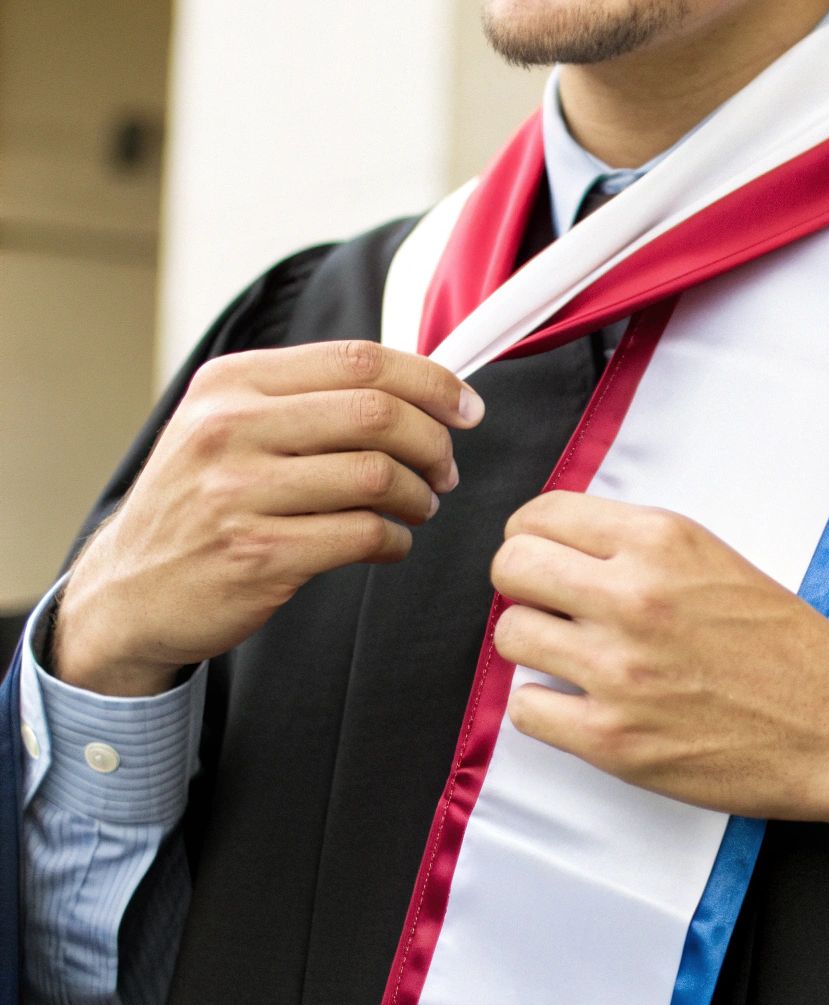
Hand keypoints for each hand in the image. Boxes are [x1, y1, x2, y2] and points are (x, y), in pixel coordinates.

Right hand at [54, 340, 484, 696]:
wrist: (132, 588)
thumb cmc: (200, 501)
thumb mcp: (227, 425)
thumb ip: (308, 398)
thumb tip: (419, 386)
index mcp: (231, 384)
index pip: (359, 360)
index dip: (431, 381)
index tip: (465, 408)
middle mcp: (228, 429)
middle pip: (377, 413)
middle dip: (433, 442)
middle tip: (444, 469)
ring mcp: (239, 493)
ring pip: (378, 476)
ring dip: (420, 496)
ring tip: (419, 506)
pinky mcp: (257, 554)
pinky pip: (364, 535)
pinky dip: (396, 541)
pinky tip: (390, 543)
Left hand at [489, 491, 828, 832]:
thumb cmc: (787, 651)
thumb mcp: (716, 563)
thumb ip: (640, 549)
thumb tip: (566, 550)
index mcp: (663, 543)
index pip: (542, 515)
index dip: (531, 536)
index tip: (539, 553)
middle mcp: (634, 597)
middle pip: (511, 566)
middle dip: (522, 584)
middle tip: (548, 604)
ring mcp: (618, 670)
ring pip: (511, 635)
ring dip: (534, 646)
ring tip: (574, 656)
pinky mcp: (611, 737)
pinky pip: (526, 708)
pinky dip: (546, 707)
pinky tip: (582, 702)